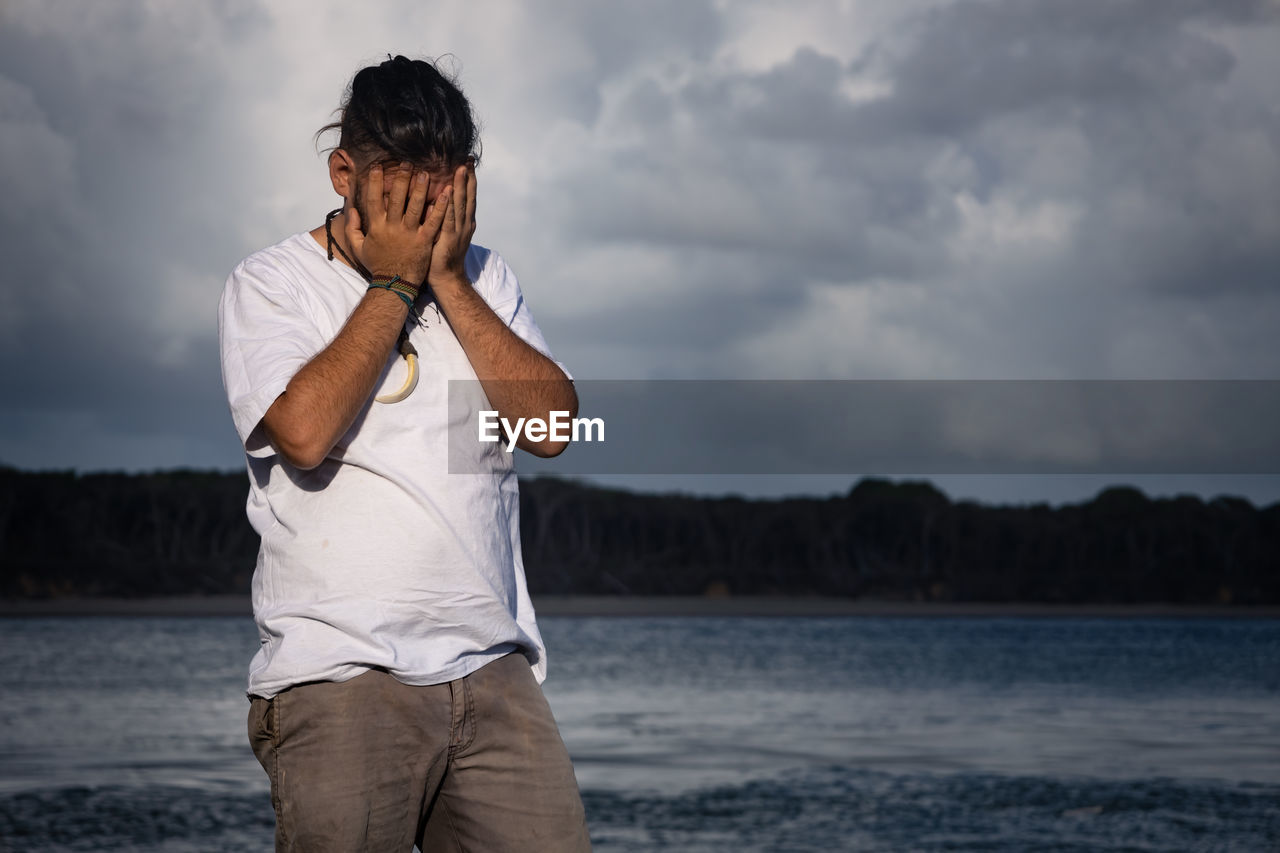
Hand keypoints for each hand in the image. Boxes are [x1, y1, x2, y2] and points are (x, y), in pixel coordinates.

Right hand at [346, 162, 447, 284]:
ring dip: (420, 188)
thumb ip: (353, 227)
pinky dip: (440, 206)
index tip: (377, 167)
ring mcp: (410, 233)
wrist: (395, 285)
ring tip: (425, 173)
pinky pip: (433, 220)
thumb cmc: (377, 265)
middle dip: (401, 178)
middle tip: (406, 163)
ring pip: (415, 206)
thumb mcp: (359, 247)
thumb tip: (352, 208)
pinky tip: (446, 193)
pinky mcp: (425, 240)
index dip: (375, 182)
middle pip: (396, 197)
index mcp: (376, 226)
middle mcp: (392, 227)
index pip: (373, 199)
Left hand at [427, 163, 476, 287]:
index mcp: (464, 222)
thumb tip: (434, 199)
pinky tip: (450, 192)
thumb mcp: (444, 232)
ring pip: (460, 204)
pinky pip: (449, 218)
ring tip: (461, 169)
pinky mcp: (448, 238)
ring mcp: (458, 231)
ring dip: (461, 186)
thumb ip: (442, 216)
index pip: (467, 197)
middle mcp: (464, 224)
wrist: (446, 278)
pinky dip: (450, 204)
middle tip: (467, 160)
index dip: (469, 180)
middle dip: (468, 178)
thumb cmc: (440, 256)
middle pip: (468, 196)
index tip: (467, 163)